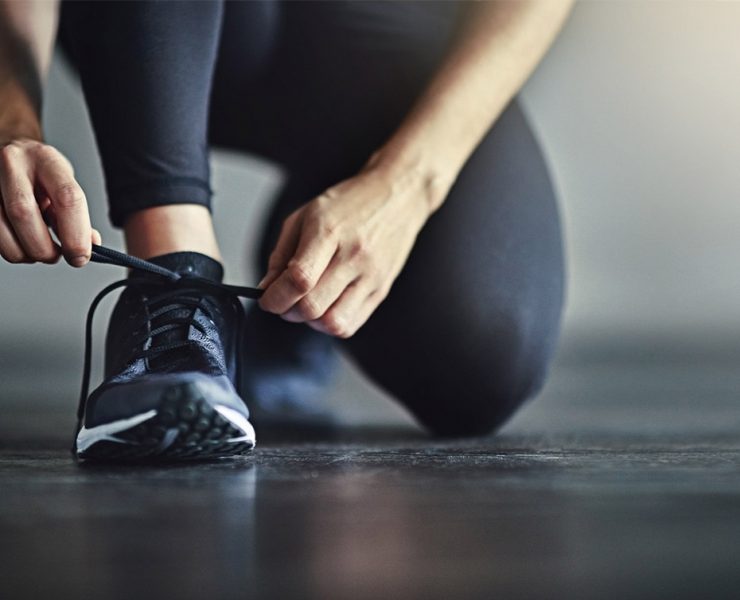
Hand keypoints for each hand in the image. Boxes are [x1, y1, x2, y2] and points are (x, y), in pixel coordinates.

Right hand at [0, 138, 99, 265]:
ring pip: (2, 230)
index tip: (80, 257)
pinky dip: (12, 249)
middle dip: (45, 248)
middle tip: (57, 256)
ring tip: (39, 250)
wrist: (9, 155)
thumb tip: (90, 246)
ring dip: (26, 253)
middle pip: (24, 214)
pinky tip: (22, 241)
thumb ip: (75, 213)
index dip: (76, 234)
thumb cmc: (38, 172)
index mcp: (46, 159)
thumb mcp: (62, 183)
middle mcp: (12, 164)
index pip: (67, 198)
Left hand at [257, 163, 432, 337]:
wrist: (397, 197)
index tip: (267, 300)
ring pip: (333, 323)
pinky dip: (331, 323)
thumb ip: (282, 254)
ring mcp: (371, 276)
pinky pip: (351, 324)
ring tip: (307, 304)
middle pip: (313, 306)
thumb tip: (267, 288)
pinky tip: (326, 306)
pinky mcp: (382, 290)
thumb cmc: (349, 204)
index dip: (276, 297)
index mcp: (329, 231)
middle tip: (283, 302)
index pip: (299, 278)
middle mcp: (354, 256)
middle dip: (288, 311)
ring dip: (311, 321)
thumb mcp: (305, 215)